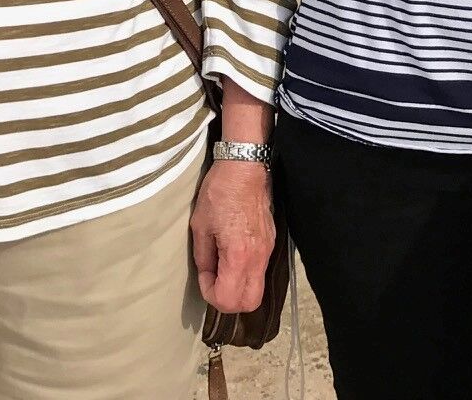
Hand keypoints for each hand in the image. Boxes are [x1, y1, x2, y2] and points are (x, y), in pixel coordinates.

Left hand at [190, 160, 274, 313]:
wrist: (244, 168)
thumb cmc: (219, 193)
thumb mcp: (200, 226)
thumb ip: (203, 258)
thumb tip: (207, 275)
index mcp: (238, 255)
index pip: (228, 300)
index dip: (210, 295)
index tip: (203, 277)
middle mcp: (258, 257)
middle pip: (250, 303)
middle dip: (229, 301)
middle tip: (215, 282)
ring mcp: (268, 250)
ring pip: (258, 288)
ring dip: (238, 287)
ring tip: (222, 267)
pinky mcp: (271, 242)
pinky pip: (261, 271)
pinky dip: (246, 273)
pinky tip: (233, 255)